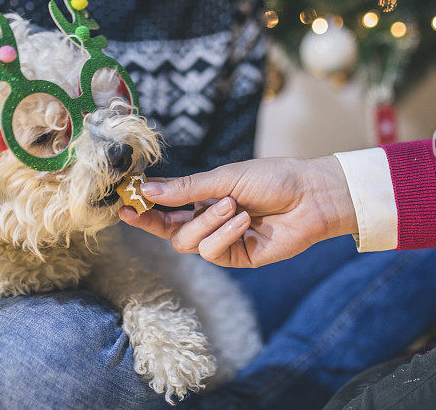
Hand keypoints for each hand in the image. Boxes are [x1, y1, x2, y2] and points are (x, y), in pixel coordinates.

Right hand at [119, 156, 357, 267]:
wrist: (311, 196)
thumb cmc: (273, 178)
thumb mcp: (225, 177)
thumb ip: (187, 188)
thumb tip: (147, 189)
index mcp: (205, 198)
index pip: (166, 208)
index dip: (144, 209)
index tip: (124, 203)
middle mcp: (210, 221)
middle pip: (170, 231)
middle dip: (158, 220)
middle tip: (145, 208)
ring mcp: (223, 241)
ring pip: (188, 243)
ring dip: (207, 222)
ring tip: (233, 205)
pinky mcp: (238, 257)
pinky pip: (213, 251)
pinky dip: (225, 234)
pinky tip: (244, 220)